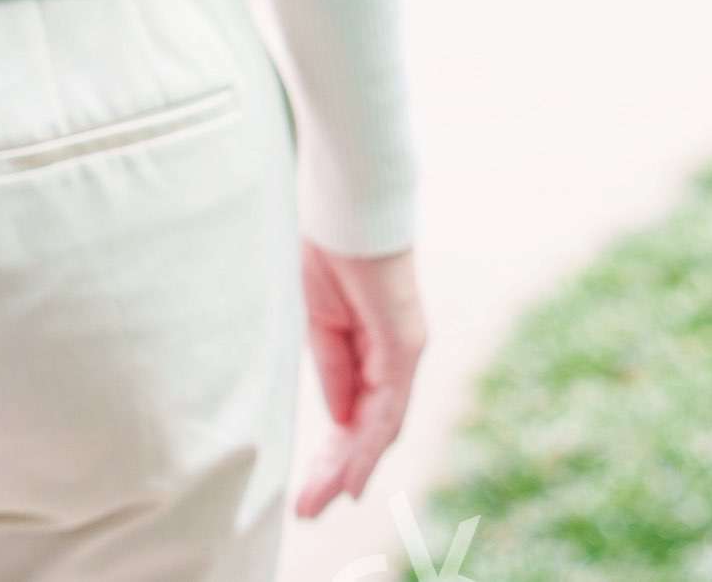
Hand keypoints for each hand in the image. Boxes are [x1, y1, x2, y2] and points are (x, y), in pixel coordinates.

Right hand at [294, 241, 426, 517]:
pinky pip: (387, 404)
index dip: (336, 451)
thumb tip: (339, 418)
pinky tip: (352, 474)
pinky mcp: (404, 342)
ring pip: (380, 425)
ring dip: (348, 467)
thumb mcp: (318, 320)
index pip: (356, 411)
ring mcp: (403, 348)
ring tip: (318, 502)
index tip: (313, 488)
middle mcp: (393, 351)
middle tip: (307, 509)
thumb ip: (333, 368)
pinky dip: (369, 444)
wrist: (345, 202)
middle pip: (369, 426)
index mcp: (369, 342)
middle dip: (337, 470)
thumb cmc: (327, 245)